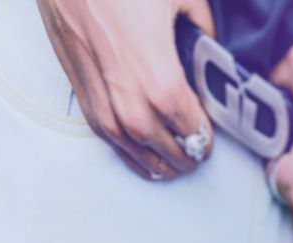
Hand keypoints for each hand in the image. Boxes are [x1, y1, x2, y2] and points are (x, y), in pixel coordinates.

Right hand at [36, 0, 215, 180]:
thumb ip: (203, 26)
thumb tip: (209, 44)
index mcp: (162, 85)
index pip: (193, 131)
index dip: (205, 137)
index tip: (211, 136)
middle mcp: (132, 105)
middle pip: (167, 150)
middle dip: (185, 156)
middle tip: (196, 156)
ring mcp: (104, 104)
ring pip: (136, 152)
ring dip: (157, 163)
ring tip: (172, 166)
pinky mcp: (82, 94)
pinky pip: (108, 138)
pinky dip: (128, 153)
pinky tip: (141, 159)